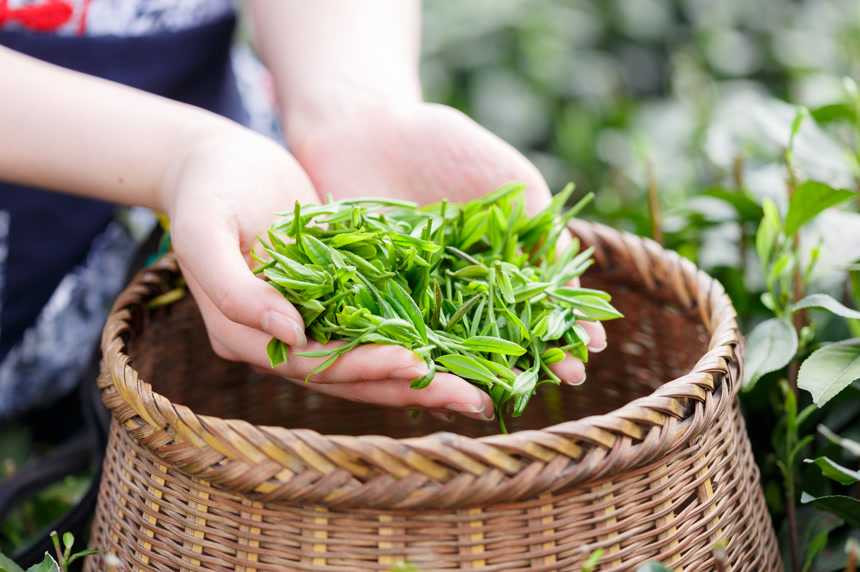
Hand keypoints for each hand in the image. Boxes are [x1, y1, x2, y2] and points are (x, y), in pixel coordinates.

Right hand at [159, 129, 494, 419]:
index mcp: (245, 336)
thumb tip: (291, 332)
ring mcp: (308, 322)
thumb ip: (234, 289)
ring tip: (475, 393)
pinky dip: (412, 341)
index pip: (313, 365)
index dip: (364, 368)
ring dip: (420, 378)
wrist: (218, 162)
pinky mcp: (333, 299)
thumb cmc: (207, 190)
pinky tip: (455, 353)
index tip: (416, 365)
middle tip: (471, 400)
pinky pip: (376, 327)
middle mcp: (280, 341)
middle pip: (349, 375)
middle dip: (409, 387)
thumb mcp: (204, 233)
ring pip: (368, 360)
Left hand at [287, 98, 606, 385]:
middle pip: (501, 334)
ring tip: (518, 389)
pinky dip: (416, 355)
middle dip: (536, 358)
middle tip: (569, 381)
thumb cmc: (444, 146)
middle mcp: (458, 293)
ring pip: (452, 344)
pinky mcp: (366, 302)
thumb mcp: (510, 180)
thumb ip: (541, 230)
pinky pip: (393, 334)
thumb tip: (575, 287)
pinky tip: (441, 375)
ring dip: (484, 370)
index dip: (563, 329)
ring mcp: (414, 301)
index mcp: (494, 268)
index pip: (534, 308)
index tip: (591, 351)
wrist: (367, 125)